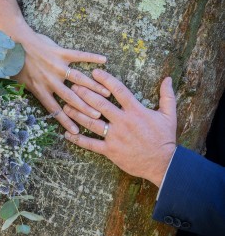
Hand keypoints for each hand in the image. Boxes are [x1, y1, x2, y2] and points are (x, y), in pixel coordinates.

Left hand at [9, 22, 109, 133]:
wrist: (12, 39)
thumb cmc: (13, 61)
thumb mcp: (15, 82)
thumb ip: (22, 93)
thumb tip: (19, 106)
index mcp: (39, 89)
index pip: (54, 109)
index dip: (65, 121)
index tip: (76, 131)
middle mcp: (50, 80)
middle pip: (71, 97)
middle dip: (86, 108)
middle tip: (99, 116)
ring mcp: (57, 65)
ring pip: (79, 79)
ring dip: (94, 86)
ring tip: (107, 93)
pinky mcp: (61, 52)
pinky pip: (79, 55)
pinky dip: (92, 57)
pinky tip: (104, 60)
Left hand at [63, 69, 176, 186]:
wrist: (163, 163)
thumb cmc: (165, 138)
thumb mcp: (169, 115)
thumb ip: (167, 96)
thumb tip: (168, 78)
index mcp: (136, 110)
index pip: (118, 90)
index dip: (105, 79)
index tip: (94, 72)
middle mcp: (123, 121)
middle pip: (99, 104)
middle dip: (85, 93)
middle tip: (73, 85)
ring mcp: (115, 137)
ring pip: (91, 122)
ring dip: (77, 113)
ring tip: (66, 106)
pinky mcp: (110, 151)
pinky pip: (91, 144)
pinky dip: (78, 139)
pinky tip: (67, 134)